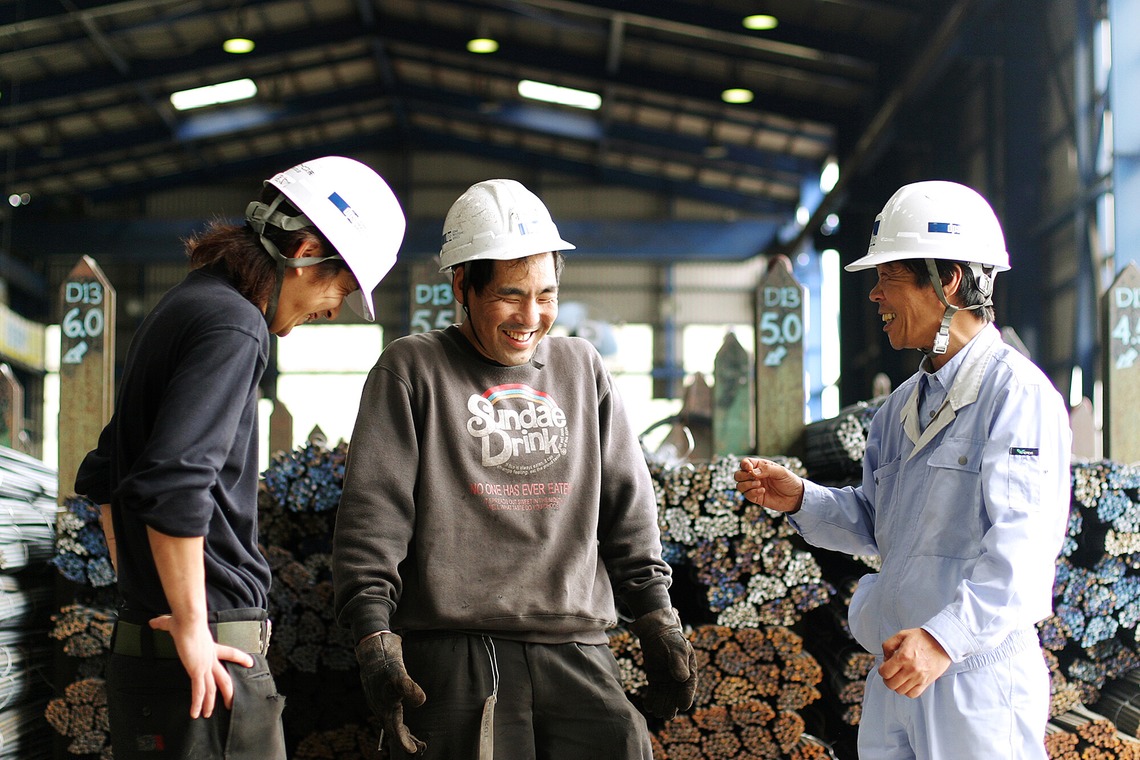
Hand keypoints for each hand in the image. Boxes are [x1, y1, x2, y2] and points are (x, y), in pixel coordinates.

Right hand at [148, 614, 253, 718]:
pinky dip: (197, 703)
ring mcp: (205, 665)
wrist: (189, 620)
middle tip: (231, 703)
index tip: (250, 663)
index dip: (240, 658)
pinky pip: (199, 691)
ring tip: (207, 714)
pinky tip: (195, 713)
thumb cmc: (184, 619)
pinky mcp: (197, 670)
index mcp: (210, 646)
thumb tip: (153, 622)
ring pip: (212, 688)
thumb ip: (164, 624)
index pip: (229, 653)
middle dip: (228, 691)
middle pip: (224, 677)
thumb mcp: (174, 623)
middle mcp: (210, 658)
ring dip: (210, 703)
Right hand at [355, 632, 426, 754]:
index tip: (413, 750)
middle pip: (392, 727)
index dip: (404, 741)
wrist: (373, 646)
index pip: (395, 729)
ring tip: (411, 735)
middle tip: (417, 746)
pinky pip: (388, 710)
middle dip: (403, 738)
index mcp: (384, 706)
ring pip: (389, 719)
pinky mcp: (381, 691)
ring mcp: (379, 698)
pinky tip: (400, 713)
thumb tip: (422, 701)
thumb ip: (409, 687)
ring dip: (400, 728)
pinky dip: (395, 717)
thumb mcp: (398, 673)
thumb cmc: (385, 660)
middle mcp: (380, 705)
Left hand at [629, 608, 697, 719]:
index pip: (689, 686)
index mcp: (689, 669)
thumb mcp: (675, 649)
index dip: (686, 696)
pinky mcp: (655, 678)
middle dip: (671, 705)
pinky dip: (651, 698)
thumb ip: (678, 662)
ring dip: (661, 704)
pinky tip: (648, 705)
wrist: (655, 631)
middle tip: (666, 715)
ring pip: (664, 695)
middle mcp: (679, 677)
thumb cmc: (669, 638)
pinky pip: (654, 691)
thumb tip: (682, 678)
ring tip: (656, 712)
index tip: (682, 706)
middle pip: (675, 694)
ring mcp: (667, 679)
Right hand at [734, 458, 804, 512]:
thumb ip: (767, 469)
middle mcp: (755, 477)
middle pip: (738, 474)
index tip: (750, 468)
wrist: (796, 497)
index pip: (745, 463)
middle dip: (743, 476)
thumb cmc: (789, 481)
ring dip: (747, 485)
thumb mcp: (781, 471)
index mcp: (760, 466)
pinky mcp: (756, 498)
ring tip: (759, 484)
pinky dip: (752, 492)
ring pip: (739, 485)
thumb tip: (752, 472)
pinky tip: (763, 491)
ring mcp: (754, 487)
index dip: (744, 465)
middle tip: (754, 477)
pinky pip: (747, 495)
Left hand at [878, 628, 950, 697]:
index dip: (882, 670)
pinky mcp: (926, 683)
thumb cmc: (922, 638)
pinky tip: (907, 682)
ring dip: (897, 685)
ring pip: (900, 691)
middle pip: (891, 684)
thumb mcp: (901, 635)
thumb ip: (888, 645)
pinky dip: (907, 691)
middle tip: (890, 673)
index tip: (885, 666)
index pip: (884, 672)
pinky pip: (912, 694)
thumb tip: (885, 659)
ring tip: (899, 677)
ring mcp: (919, 677)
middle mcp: (911, 669)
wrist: (942, 642)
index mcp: (903, 656)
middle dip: (887, 679)